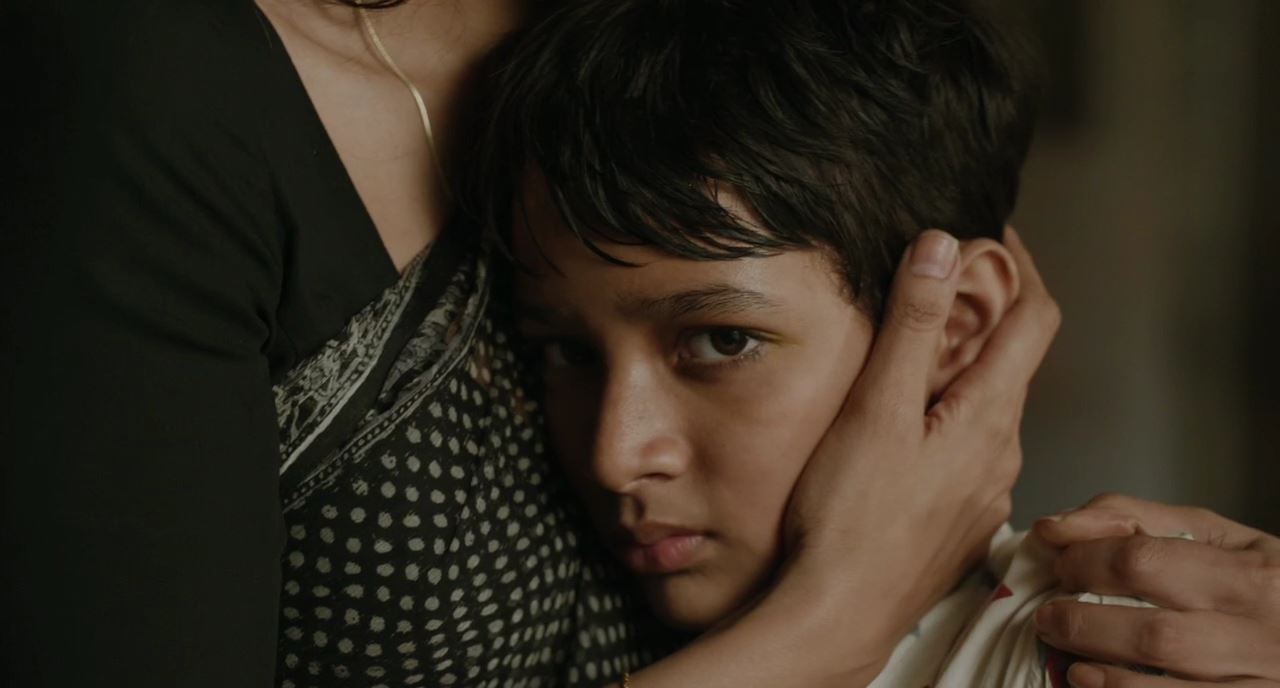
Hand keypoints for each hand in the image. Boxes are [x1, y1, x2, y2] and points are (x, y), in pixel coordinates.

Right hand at [780, 227, 1060, 672]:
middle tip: (937, 285)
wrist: (838, 613)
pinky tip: (900, 427)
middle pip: (1011, 364)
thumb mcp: (877, 408)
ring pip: (985, 410)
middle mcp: (1002, 455)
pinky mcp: (957, 519)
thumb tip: (942, 246)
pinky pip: (966, 450)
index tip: (997, 236)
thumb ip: (912, 326)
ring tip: (909, 353)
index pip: (1036, 320)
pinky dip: (946, 418)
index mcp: (990, 418)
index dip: (1022, 267)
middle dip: (983, 318)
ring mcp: (983, 492)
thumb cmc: (850, 517)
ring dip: (960, 372)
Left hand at [1033, 493, 1279, 686]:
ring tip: (1065, 653)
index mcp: (1253, 574)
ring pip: (1166, 682)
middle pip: (1152, 632)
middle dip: (1083, 622)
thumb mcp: (1216, 536)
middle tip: (1049, 616)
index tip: (1060, 566)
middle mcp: (1261, 632)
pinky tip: (1090, 684)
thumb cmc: (1261, 583)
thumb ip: (1137, 519)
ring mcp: (1259, 683)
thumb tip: (1057, 525)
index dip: (1085, 563)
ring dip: (1100, 669)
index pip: (1144, 561)